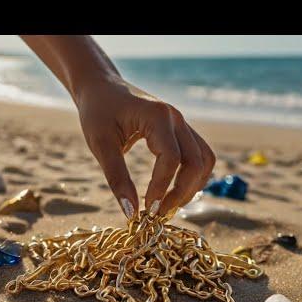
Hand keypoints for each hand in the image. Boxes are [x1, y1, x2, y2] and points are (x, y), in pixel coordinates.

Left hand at [76, 74, 214, 217]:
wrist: (100, 86)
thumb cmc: (97, 112)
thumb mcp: (100, 145)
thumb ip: (116, 178)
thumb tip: (132, 213)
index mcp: (157, 116)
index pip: (171, 159)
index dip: (161, 188)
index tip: (146, 210)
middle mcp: (176, 118)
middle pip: (196, 162)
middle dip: (181, 193)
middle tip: (159, 214)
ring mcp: (182, 123)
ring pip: (204, 160)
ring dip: (192, 186)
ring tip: (168, 206)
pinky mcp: (181, 130)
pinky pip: (199, 155)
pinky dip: (193, 176)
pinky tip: (173, 192)